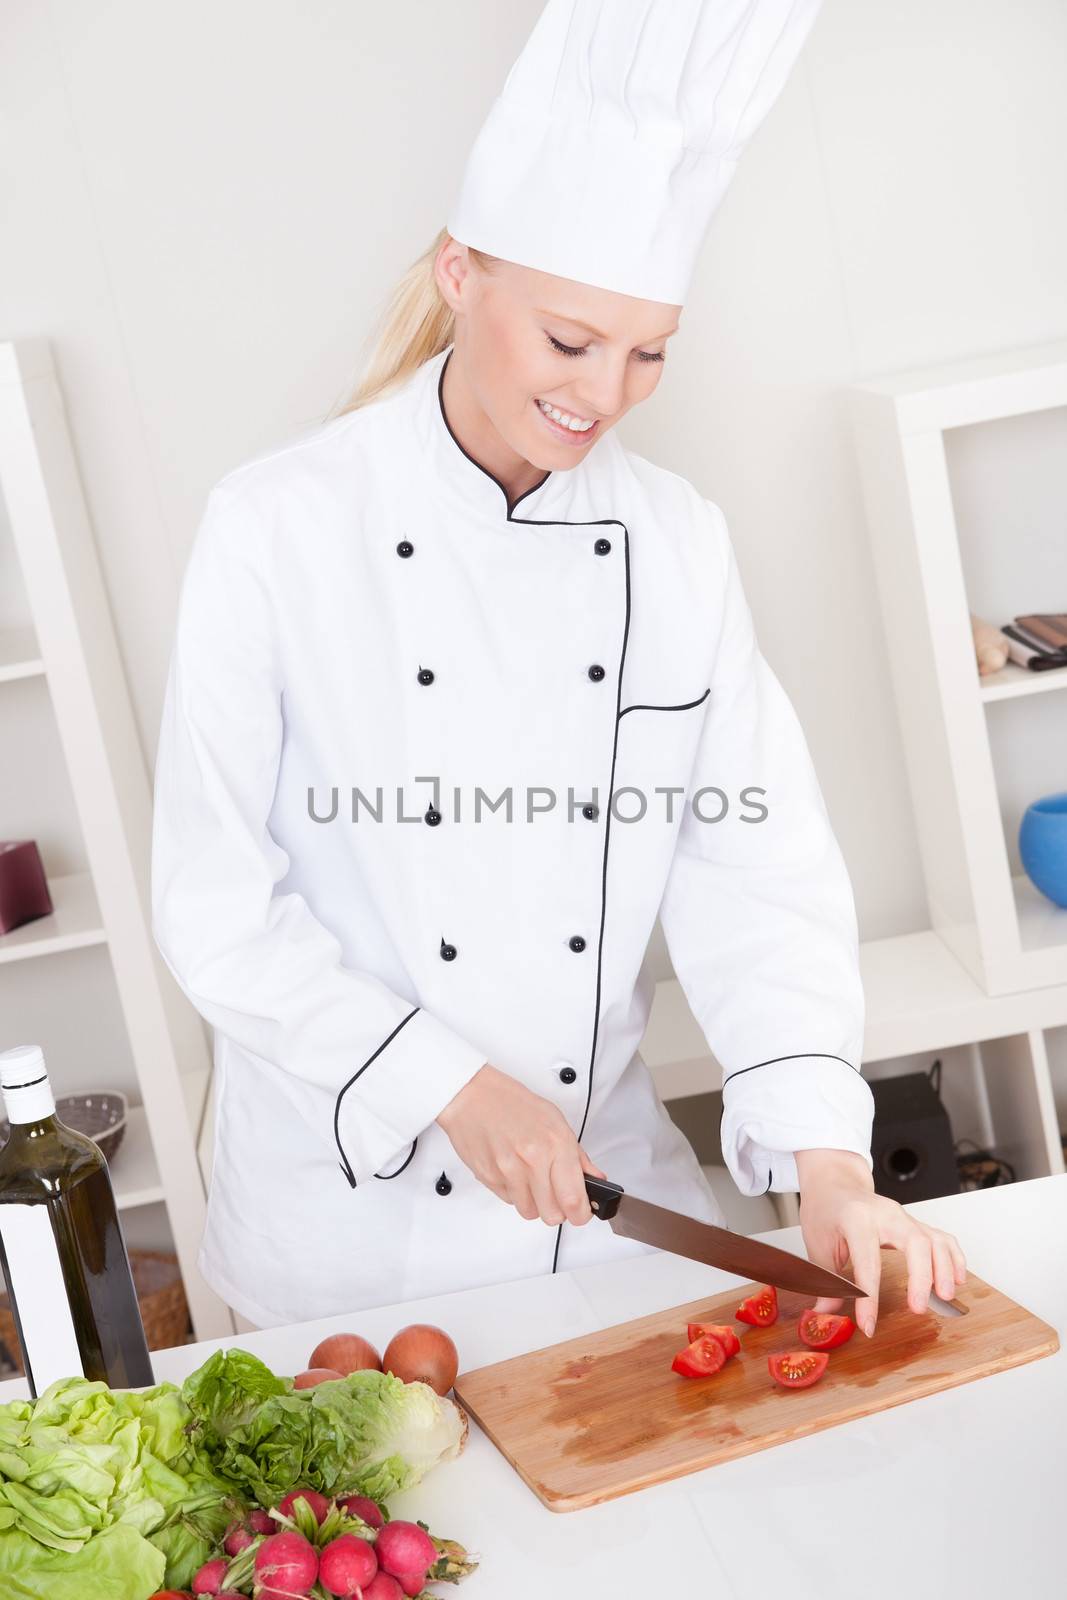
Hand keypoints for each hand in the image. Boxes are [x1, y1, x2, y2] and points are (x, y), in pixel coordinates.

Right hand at [436, 1063, 606, 1225]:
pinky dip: (514, 1193)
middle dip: (557, 1210)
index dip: (580, 1214)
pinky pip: (509, 1201)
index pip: (573, 1199)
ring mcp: (509, 1171)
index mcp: (556, 1143)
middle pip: (552, 1215)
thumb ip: (578, 1155)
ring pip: (529, 1212)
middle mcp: (533, 1159)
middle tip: (556, 1196)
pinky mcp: (489, 1178)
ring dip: (534, 1203)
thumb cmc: (514, 1104)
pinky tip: (514, 1172)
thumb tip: (595, 1179)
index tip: (581, 1213)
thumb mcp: (555, 1121)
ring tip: (532, 1180)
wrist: (473, 1096)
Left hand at [794, 1148, 967, 1336]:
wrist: (835, 1182)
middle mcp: (885, 1214)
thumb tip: (827, 1314)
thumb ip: (825, 1279)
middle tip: (918, 1309)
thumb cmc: (825, 1210)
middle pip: (915, 1242)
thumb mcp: (816, 1243)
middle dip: (921, 1278)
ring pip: (934, 1239)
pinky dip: (954, 1258)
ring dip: (944, 1269)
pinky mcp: (914, 1222)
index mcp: (856, 1218)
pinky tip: (957, 1280)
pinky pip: (942, 1238)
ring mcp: (903, 1216)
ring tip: (944, 1297)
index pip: (867, 1261)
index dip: (869, 1298)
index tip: (868, 1325)